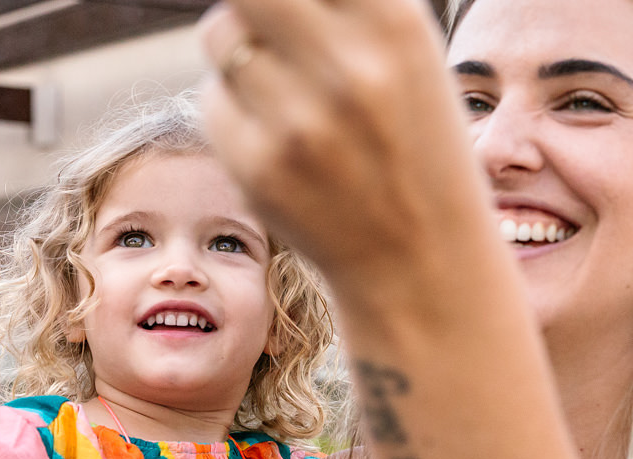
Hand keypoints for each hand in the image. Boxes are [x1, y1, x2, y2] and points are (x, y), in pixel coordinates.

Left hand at [199, 0, 482, 281]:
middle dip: (254, 1)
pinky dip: (234, 108)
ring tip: (285, 85)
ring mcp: (297, 123)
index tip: (285, 11)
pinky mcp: (256, 169)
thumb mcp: (408, 51)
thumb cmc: (414, 140)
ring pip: (220, 32)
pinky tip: (279, 140)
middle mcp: (346, 68)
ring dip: (240, 47)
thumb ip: (346, 3)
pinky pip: (212, 99)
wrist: (420, 259)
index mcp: (394, 23)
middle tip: (269, 23)